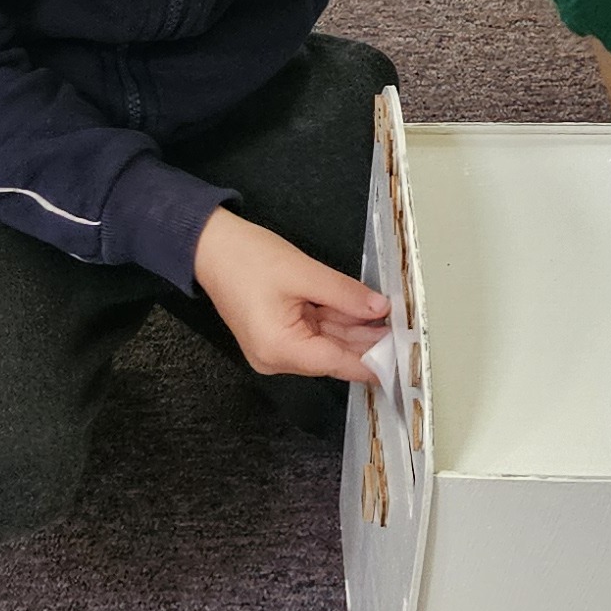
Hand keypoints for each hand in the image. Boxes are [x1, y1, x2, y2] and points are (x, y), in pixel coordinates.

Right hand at [193, 208, 389, 387]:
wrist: (207, 247)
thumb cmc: (245, 258)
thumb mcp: (303, 273)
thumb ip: (345, 295)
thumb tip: (379, 308)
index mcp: (281, 349)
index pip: (339, 363)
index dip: (374, 361)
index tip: (403, 358)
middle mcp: (276, 358)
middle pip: (333, 356)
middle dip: (367, 343)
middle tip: (403, 332)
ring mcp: (274, 349)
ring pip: (326, 344)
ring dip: (354, 332)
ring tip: (388, 321)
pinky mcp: (275, 336)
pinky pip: (313, 334)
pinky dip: (336, 324)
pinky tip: (362, 315)